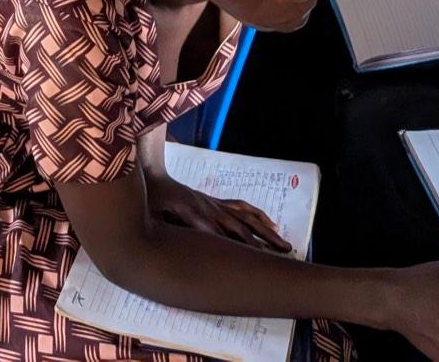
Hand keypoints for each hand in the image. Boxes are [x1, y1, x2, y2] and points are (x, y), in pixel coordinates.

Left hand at [149, 178, 289, 251]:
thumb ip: (172, 230)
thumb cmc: (153, 201)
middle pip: (242, 229)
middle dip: (262, 245)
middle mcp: (211, 209)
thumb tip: (185, 247)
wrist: (152, 176)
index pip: (223, 236)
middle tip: (282, 260)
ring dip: (267, 232)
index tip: (257, 263)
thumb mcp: (158, 216)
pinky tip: (271, 223)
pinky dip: (258, 215)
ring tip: (286, 245)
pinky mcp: (215, 202)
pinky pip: (241, 207)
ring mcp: (215, 204)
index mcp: (196, 215)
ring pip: (247, 219)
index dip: (240, 248)